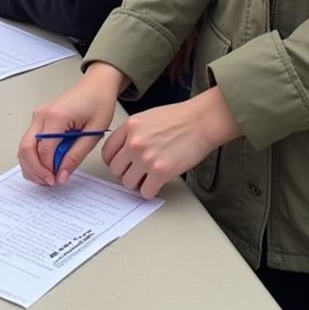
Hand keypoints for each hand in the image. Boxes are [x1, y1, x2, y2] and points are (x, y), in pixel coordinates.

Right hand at [17, 63, 125, 185]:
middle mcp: (42, 115)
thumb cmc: (98, 103)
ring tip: (48, 176)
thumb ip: (75, 156)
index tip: (58, 181)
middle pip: (26, 149)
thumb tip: (62, 176)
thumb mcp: (93, 133)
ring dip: (31, 165)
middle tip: (50, 182)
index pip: (44, 152)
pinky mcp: (39, 118)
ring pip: (23, 147)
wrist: (97, 85)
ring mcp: (38, 115)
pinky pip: (29, 141)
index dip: (48, 170)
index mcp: (56, 116)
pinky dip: (33, 156)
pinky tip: (46, 165)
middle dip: (35, 170)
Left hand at [102, 87, 240, 199]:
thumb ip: (132, 133)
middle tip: (136, 172)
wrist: (201, 121)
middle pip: (116, 170)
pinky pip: (146, 192)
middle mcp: (134, 142)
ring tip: (148, 177)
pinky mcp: (161, 172)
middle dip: (125, 173)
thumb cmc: (179, 118)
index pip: (107, 152)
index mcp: (130, 127)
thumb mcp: (147, 117)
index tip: (121, 165)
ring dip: (138, 183)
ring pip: (128, 183)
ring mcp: (147, 158)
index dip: (114, 161)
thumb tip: (123, 152)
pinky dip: (151, 190)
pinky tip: (158, 183)